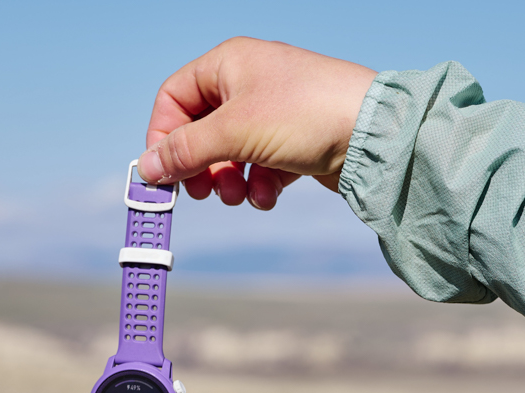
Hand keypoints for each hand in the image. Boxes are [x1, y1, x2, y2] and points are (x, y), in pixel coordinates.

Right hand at [137, 38, 376, 209]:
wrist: (377, 135)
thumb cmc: (307, 115)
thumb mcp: (234, 132)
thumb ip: (186, 150)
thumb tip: (147, 168)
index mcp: (229, 64)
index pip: (174, 98)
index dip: (164, 136)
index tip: (163, 173)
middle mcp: (250, 83)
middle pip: (202, 130)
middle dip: (201, 166)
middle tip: (204, 193)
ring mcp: (275, 114)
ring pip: (231, 154)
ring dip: (229, 181)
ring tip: (240, 196)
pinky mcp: (296, 142)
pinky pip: (261, 166)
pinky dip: (260, 184)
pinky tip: (270, 195)